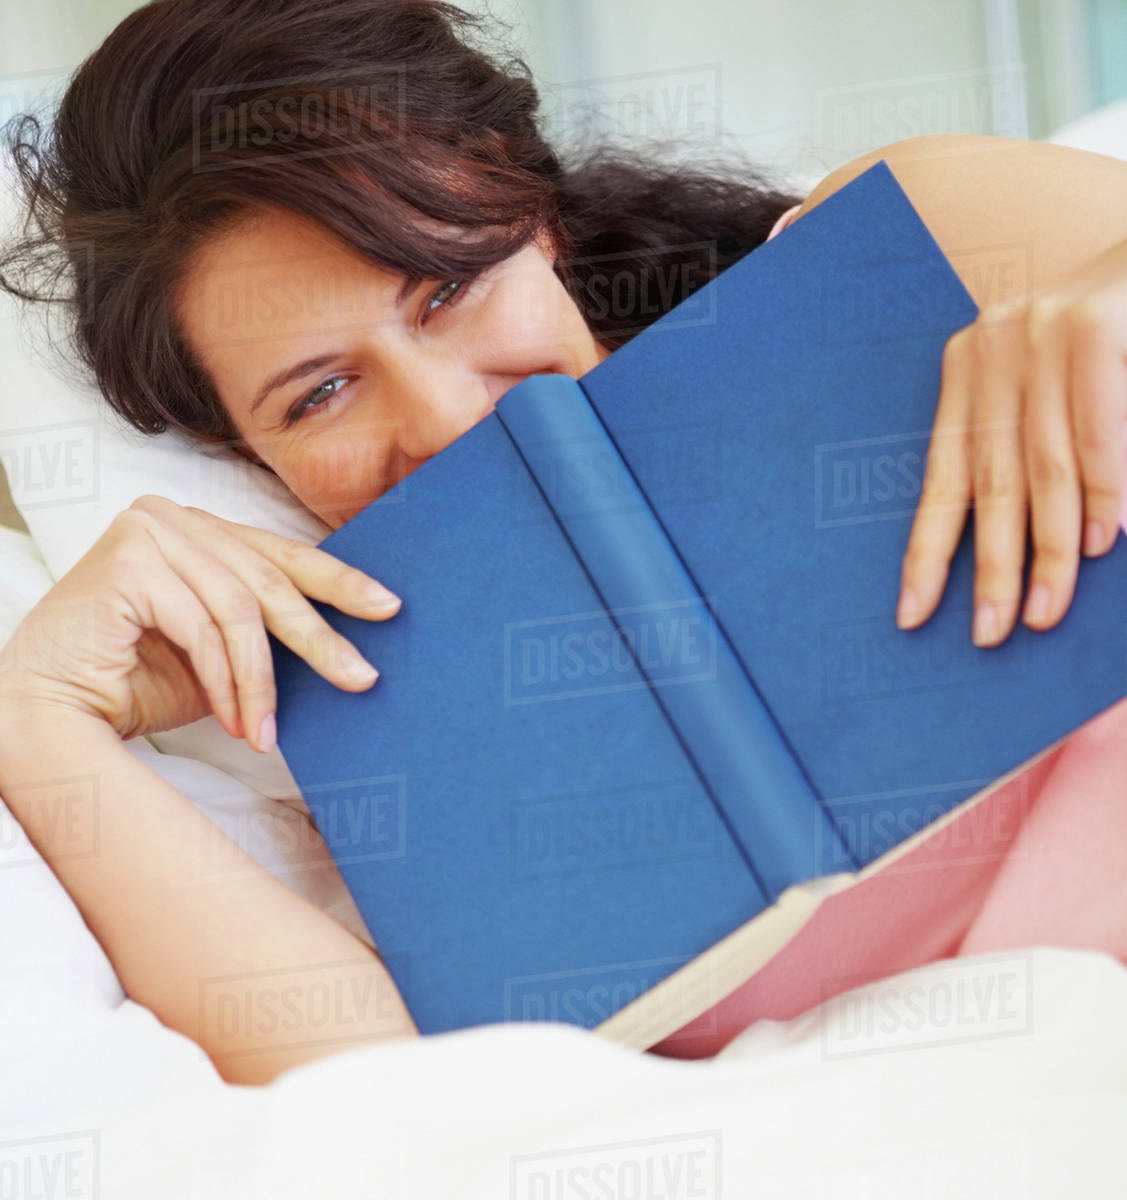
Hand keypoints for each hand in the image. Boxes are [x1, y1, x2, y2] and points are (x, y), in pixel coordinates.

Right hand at [0, 495, 400, 750]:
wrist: (55, 711)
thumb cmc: (140, 682)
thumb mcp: (223, 652)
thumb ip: (268, 630)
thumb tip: (350, 639)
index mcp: (203, 529)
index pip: (283, 555)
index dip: (340, 582)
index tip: (389, 609)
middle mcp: (175, 518)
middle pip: (270, 578)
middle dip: (319, 637)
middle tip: (362, 676)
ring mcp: (148, 530)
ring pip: (241, 608)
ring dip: (262, 680)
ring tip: (268, 731)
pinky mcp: (127, 559)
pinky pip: (203, 626)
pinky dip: (226, 681)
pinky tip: (238, 722)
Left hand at [897, 236, 1126, 645]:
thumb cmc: (1111, 334)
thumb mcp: (1049, 383)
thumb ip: (1028, 449)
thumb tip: (1016, 546)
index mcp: (969, 369)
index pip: (941, 477)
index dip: (927, 551)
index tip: (911, 614)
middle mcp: (994, 350)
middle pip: (991, 483)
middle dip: (992, 568)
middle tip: (989, 634)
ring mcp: (1044, 335)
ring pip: (1045, 469)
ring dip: (1049, 549)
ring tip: (1045, 612)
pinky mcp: (1097, 328)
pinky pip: (1098, 434)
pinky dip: (1106, 493)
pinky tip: (1101, 543)